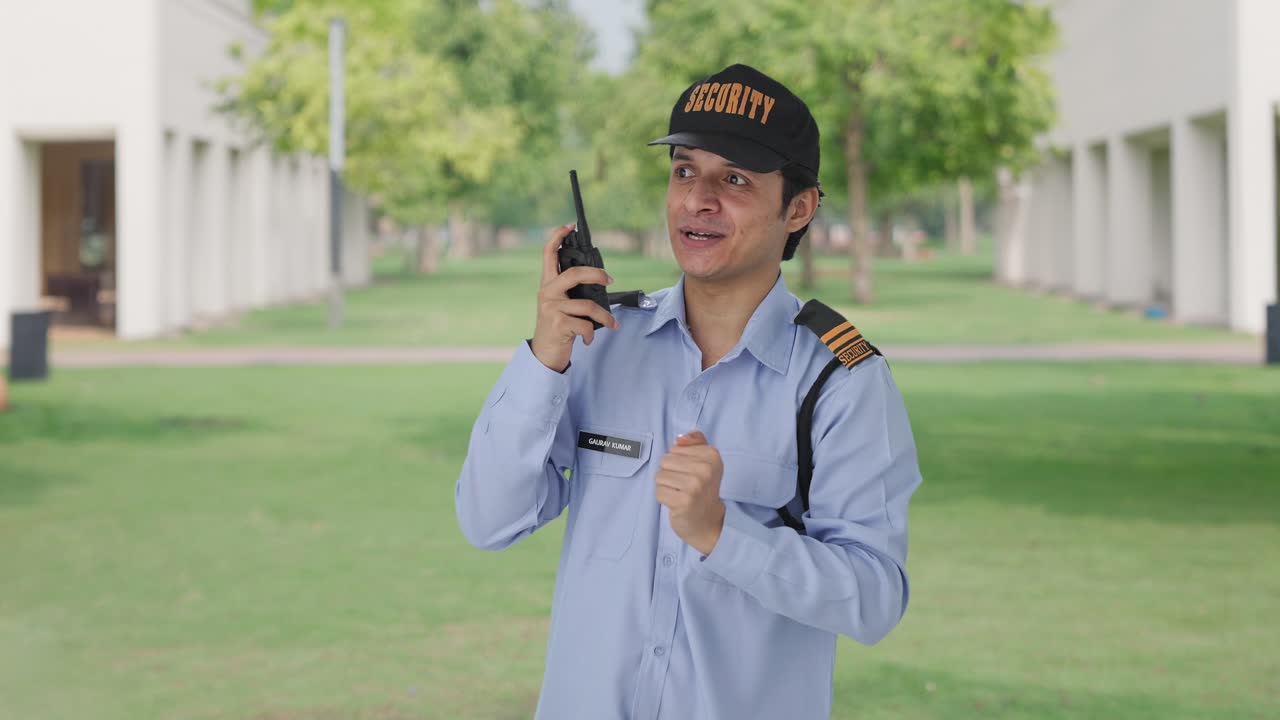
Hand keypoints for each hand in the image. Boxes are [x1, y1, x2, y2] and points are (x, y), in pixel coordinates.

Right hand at [530, 223, 618, 372]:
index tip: (569, 225)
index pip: (549, 254)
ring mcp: (551, 308)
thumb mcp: (561, 306)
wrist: (544, 353)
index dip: (558, 237)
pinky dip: (592, 334)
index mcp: (548, 284)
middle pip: (574, 273)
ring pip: (587, 305)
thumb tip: (600, 283)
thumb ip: (572, 292)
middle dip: (596, 274)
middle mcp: (546, 293)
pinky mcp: (557, 325)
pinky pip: (585, 325)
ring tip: (611, 323)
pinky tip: (589, 339)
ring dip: (605, 316)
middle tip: (609, 280)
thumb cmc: (558, 327)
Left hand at [655, 430, 724, 554]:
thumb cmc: (702, 487)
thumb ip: (695, 441)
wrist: (707, 521)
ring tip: (680, 493)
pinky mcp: (683, 501)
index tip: (692, 473)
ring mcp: (695, 485)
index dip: (678, 461)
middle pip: (665, 461)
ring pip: (660, 476)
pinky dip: (664, 498)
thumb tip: (679, 438)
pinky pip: (658, 491)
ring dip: (666, 486)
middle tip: (685, 485)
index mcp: (712, 455)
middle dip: (670, 473)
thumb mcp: (705, 459)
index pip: (674, 448)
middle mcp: (706, 469)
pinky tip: (677, 502)